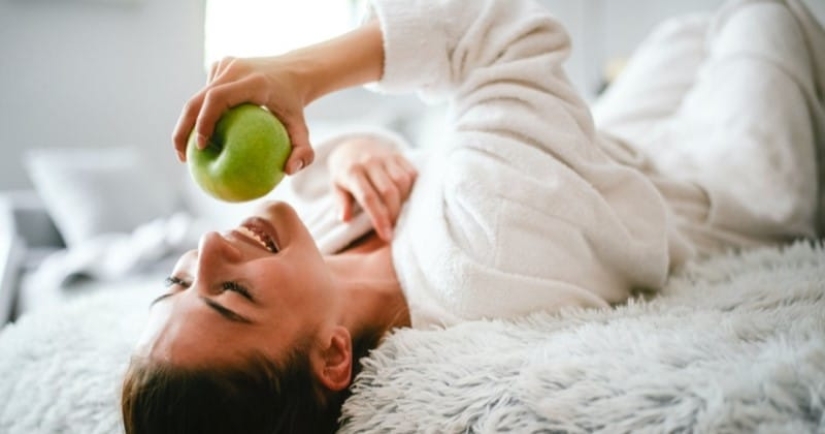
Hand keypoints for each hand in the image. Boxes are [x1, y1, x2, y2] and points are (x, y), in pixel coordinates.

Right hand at [172, 56, 313, 174]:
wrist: (292, 72)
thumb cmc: (295, 105)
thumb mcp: (302, 128)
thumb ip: (304, 151)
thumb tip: (289, 171)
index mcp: (252, 81)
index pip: (218, 98)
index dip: (203, 121)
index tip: (200, 147)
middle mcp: (235, 69)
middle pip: (198, 99)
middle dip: (184, 128)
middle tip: (182, 157)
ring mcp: (226, 64)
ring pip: (198, 97)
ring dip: (189, 123)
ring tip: (187, 152)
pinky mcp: (220, 65)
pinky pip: (205, 93)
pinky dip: (199, 114)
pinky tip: (200, 138)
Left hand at [328, 138, 417, 240]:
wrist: (353, 145)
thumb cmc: (344, 173)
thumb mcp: (336, 186)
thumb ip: (341, 202)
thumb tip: (345, 219)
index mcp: (351, 172)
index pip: (368, 198)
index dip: (379, 219)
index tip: (386, 236)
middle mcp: (370, 162)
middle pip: (389, 191)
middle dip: (394, 213)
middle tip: (393, 227)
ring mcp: (386, 157)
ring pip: (403, 181)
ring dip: (404, 200)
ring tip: (398, 211)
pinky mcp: (398, 155)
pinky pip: (411, 172)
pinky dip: (412, 188)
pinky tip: (405, 197)